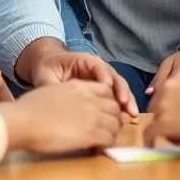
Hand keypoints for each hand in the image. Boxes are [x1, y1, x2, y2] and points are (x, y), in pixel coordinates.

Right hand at [0, 80, 122, 153]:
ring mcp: (93, 115)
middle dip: (113, 118)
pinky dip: (106, 146)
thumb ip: (66, 97)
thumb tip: (66, 108)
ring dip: (111, 133)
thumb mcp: (51, 92)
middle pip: (115, 107)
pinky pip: (109, 139)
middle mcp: (90, 98)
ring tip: (101, 142)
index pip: (106, 91)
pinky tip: (96, 149)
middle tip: (105, 130)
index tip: (102, 113)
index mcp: (79, 86)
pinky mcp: (91, 133)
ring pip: (116, 123)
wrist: (24, 121)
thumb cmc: (28, 108)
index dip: (107, 103)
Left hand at [22, 41, 137, 116]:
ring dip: (127, 101)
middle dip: (124, 94)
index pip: (102, 70)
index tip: (112, 98)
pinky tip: (127, 118)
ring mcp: (102, 78)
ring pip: (120, 88)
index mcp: (86, 61)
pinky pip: (115, 95)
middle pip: (116, 79)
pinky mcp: (102, 89)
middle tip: (129, 110)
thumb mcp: (46, 77)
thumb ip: (55, 88)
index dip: (108, 84)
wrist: (46, 65)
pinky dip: (122, 106)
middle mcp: (98, 68)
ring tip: (133, 116)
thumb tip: (61, 103)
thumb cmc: (47, 69)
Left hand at [144, 74, 179, 145]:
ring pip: (156, 120)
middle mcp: (166, 89)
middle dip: (166, 117)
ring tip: (179, 139)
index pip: (165, 93)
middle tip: (179, 128)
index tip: (176, 116)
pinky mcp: (162, 123)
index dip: (169, 106)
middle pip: (158, 106)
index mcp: (177, 78)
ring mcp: (163, 106)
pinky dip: (150, 140)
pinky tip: (152, 146)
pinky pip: (150, 133)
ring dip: (164, 129)